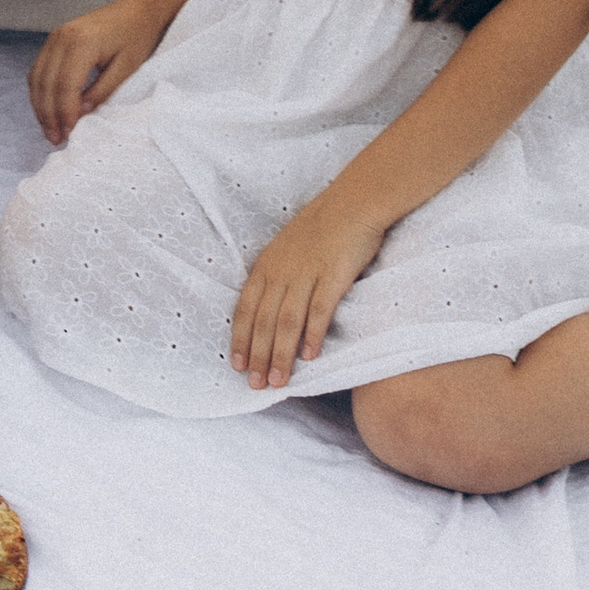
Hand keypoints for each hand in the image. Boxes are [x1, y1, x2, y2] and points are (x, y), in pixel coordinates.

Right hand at [28, 0, 163, 145]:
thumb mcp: (126, 69)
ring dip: (40, 107)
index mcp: (82, 43)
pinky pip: (38, 70)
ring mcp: (54, 37)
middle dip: (48, 115)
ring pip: (37, 78)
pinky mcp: (53, 40)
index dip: (64, 113)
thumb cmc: (135, 37)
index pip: (65, 85)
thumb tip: (80, 113)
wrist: (134, 10)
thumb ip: (102, 91)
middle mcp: (61, 38)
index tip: (69, 134)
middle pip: (46, 83)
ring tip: (49, 130)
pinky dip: (40, 92)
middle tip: (55, 139)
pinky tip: (47, 109)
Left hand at [227, 200, 385, 392]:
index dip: (240, 339)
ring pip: (288, 321)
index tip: (237, 365)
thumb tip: (266, 310)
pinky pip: (320, 309)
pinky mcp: (333, 276)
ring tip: (278, 380)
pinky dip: (312, 333)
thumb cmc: (319, 228)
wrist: (351, 204)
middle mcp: (281, 272)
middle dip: (258, 356)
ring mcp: (306, 274)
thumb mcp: (285, 250)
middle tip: (255, 385)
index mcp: (266, 266)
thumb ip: (275, 277)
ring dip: (281, 354)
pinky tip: (309, 356)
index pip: (246, 309)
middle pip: (265, 321)